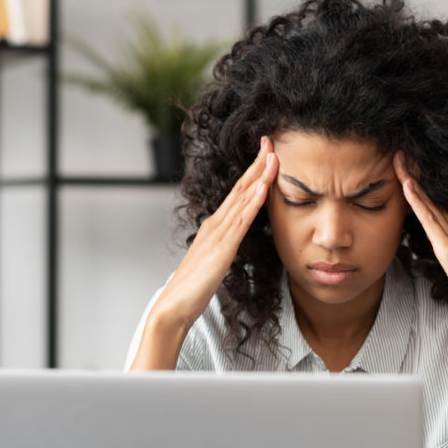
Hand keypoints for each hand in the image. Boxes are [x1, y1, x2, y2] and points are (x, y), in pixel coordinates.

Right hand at [150, 136, 279, 330]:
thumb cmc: (193, 287)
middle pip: (240, 188)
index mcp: (215, 226)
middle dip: (257, 164)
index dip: (253, 172)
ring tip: (273, 156)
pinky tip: (263, 188)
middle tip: (270, 141)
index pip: (238, 193)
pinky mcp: (222, 249)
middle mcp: (215, 224)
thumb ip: (224, 245)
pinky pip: (240, 222)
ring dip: (259, 176)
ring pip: (242, 199)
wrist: (174, 306)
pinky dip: (252, 203)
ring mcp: (218, 235)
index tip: (267, 153)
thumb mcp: (214, 259)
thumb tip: (234, 238)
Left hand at [392, 153, 447, 326]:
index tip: (405, 168)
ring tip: (398, 158)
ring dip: (411, 179)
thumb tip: (442, 254)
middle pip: (428, 196)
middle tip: (398, 151)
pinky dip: (417, 201)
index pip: (432, 204)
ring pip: (427, 202)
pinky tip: (407, 185)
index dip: (418, 186)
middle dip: (412, 174)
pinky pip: (429, 219)